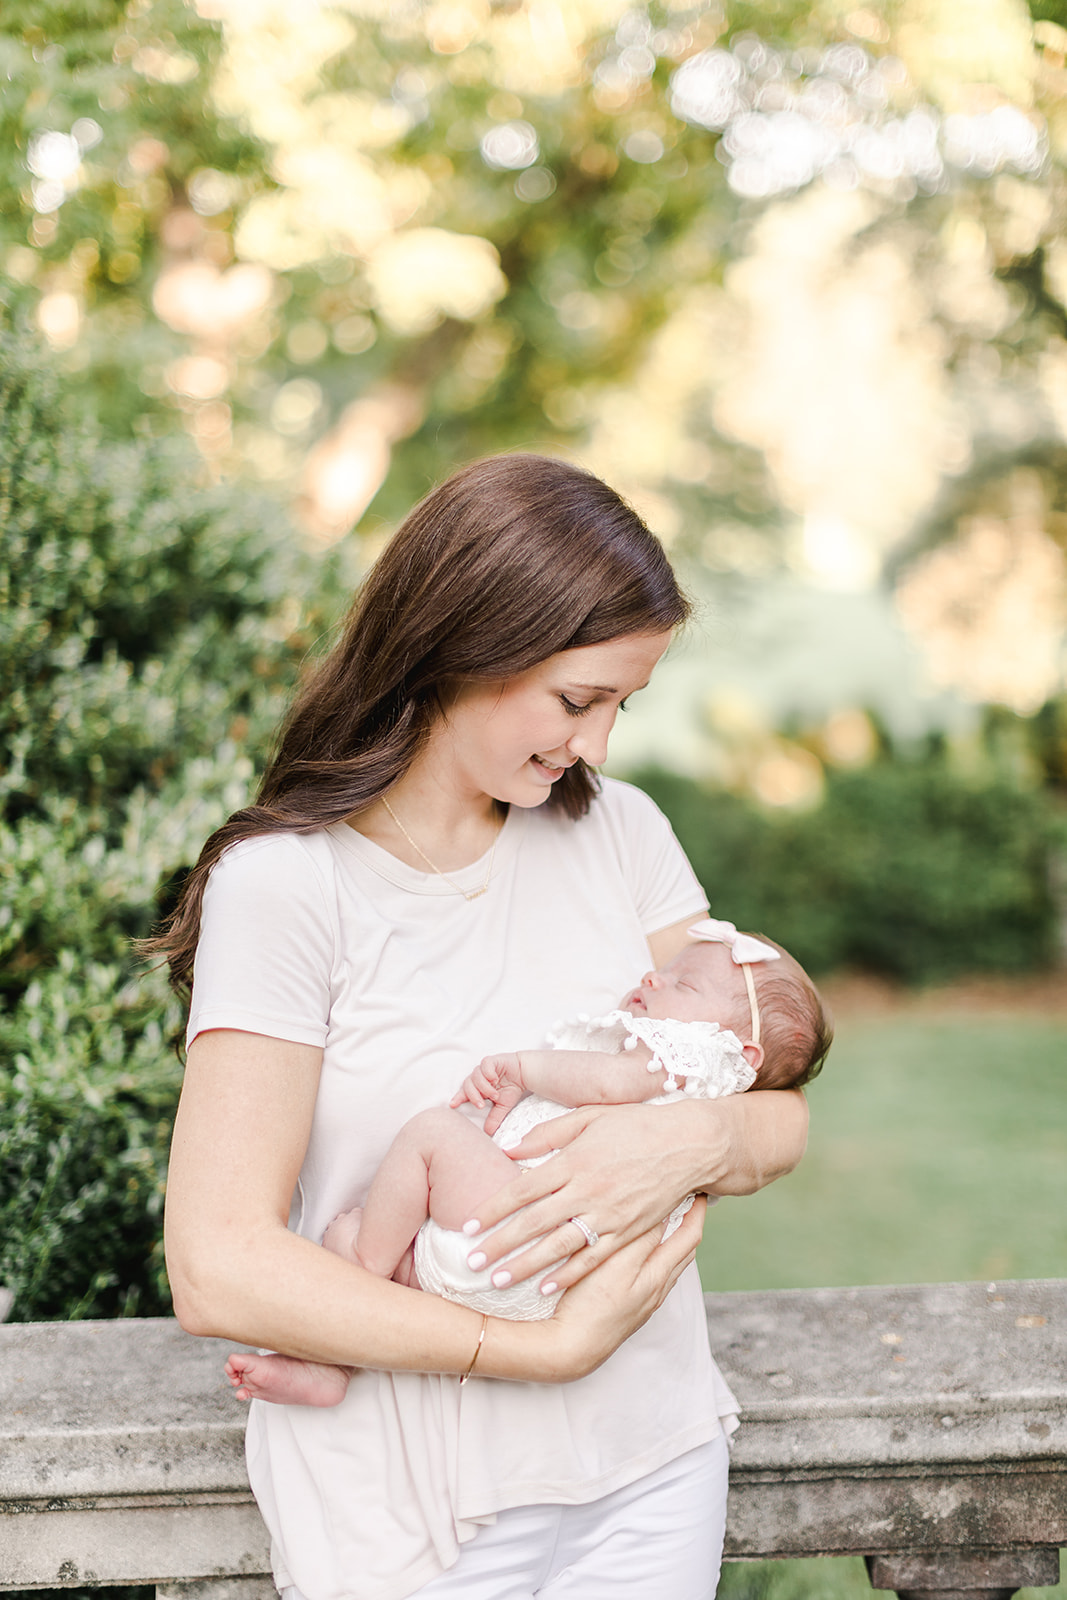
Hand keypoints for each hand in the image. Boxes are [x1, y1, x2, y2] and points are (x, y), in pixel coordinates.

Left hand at [450, 1053, 526, 1134]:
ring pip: (475, 1076)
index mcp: (477, 1087)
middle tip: (481, 1106)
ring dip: (484, 1088)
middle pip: (467, 1085)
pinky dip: (488, 1074)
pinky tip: (495, 1080)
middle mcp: (478, 1077)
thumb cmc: (511, 1088)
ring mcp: (483, 1068)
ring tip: (495, 1095)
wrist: (523, 1073)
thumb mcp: (502, 1106)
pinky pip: (484, 1065)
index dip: (458, 1098)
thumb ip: (494, 1118)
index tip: (453, 1105)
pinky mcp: (491, 1061)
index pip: (464, 1093)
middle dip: (473, 1097)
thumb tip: (488, 1133)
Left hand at [461, 1101, 710, 1291]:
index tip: (466, 1226)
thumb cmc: (637, 1124)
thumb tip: (508, 1148)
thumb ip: (548, 1132)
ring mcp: (608, 1214)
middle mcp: (587, 1190)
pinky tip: (544, 1287)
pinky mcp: (627, 1232)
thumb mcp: (590, 1116)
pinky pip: (592, 1258)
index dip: (491, 1209)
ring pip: (558, 1247)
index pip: (521, 1189)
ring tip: (497, 1281)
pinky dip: (567, 1275)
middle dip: (499, 1245)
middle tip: (470, 1263)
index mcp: (574, 1160)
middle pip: (533, 1223)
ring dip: (525, 1266)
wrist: (688, 1143)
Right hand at [539, 1197, 706, 1379]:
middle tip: (689, 1197)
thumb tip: (665, 1213)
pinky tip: (644, 1251)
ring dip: (674, 1240)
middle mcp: (657, 1289)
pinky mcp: (631, 1309)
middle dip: (690, 1222)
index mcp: (657, 1275)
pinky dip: (659, 1256)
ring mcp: (645, 1301)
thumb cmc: (589, 1305)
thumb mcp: (617, 1265)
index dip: (696, 1210)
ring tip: (670, 1217)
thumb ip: (641, 1240)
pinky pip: (656, 1276)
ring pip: (669, 1264)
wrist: (570, 1349)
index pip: (688, 1236)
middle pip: (684, 1250)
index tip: (697, 1187)